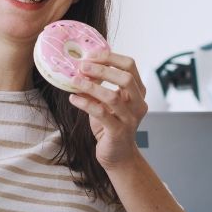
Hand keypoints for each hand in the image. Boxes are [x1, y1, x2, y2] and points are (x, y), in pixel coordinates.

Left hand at [67, 52, 147, 169]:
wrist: (118, 155)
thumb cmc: (111, 125)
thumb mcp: (107, 102)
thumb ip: (99, 85)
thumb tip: (80, 68)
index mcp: (138, 92)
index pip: (130, 66)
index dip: (110, 57)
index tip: (90, 56)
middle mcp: (138, 104)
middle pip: (126, 78)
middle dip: (102, 69)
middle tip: (82, 66)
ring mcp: (130, 119)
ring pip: (113, 96)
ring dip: (91, 86)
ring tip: (74, 81)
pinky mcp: (118, 132)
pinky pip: (101, 113)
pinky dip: (85, 103)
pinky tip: (74, 98)